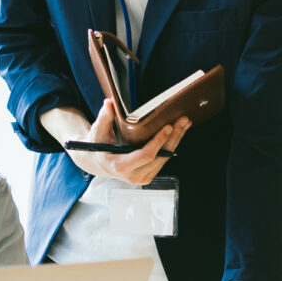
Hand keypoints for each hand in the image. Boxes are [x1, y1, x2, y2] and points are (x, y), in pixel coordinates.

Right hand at [65, 100, 188, 184]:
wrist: (96, 162)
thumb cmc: (97, 145)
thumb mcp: (98, 131)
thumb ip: (104, 117)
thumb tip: (109, 102)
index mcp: (120, 166)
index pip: (146, 155)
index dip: (158, 141)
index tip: (168, 126)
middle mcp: (133, 176)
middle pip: (160, 157)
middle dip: (173, 137)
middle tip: (183, 120)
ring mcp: (142, 178)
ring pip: (165, 158)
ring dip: (176, 140)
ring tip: (184, 123)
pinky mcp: (148, 176)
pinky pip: (163, 160)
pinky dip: (171, 145)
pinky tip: (178, 132)